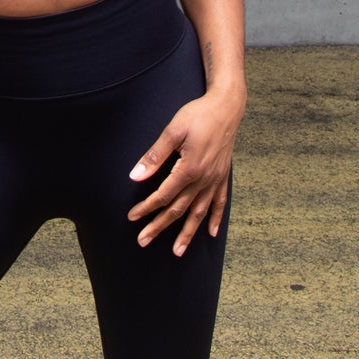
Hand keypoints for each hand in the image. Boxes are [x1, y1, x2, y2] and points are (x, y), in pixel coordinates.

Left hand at [127, 90, 241, 255]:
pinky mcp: (222, 175)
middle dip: (159, 227)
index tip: (132, 217)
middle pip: (178, 209)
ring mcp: (215, 179)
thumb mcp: (173, 131)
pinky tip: (212, 233)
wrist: (227, 106)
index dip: (146, 208)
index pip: (163, 196)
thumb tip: (135, 176)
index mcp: (189, 169)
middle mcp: (204, 179)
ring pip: (199, 213)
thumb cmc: (198, 115)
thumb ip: (155, 156)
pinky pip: (220, 203)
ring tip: (177, 251)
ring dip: (187, 233)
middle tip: (143, 241)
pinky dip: (215, 219)